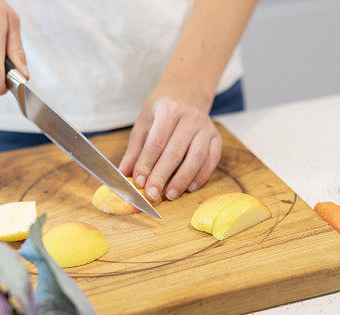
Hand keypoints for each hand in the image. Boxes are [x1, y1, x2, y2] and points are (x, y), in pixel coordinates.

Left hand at [119, 80, 221, 200]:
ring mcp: (206, 127)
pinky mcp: (217, 138)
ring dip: (183, 179)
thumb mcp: (144, 124)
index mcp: (169, 109)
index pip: (156, 142)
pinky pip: (212, 160)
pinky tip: (189, 188)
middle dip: (162, 175)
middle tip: (152, 194)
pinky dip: (201, 176)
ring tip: (170, 195)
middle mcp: (190, 116)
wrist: (186, 94)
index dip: (146, 164)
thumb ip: (134, 150)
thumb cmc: (161, 112)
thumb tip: (123, 174)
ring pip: (197, 157)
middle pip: (175, 151)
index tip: (138, 182)